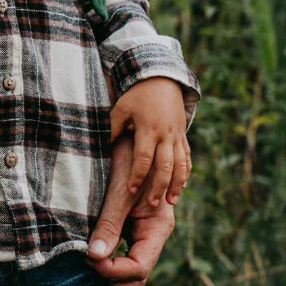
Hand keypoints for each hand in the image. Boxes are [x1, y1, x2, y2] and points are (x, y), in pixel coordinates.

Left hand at [84, 133, 175, 285]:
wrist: (136, 129)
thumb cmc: (129, 155)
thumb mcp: (118, 189)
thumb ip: (109, 223)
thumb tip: (93, 258)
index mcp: (159, 227)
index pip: (139, 265)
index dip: (113, 271)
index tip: (87, 262)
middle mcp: (155, 234)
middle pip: (136, 277)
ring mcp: (144, 233)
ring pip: (131, 273)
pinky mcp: (130, 227)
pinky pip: (123, 259)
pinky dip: (111, 276)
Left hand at [110, 76, 190, 205]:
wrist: (162, 81)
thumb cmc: (136, 96)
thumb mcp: (121, 109)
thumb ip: (112, 128)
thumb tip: (98, 146)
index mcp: (149, 129)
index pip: (144, 158)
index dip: (138, 175)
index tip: (132, 190)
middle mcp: (166, 135)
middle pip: (166, 166)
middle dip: (160, 186)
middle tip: (152, 204)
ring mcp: (178, 136)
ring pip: (181, 165)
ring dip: (177, 184)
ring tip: (171, 202)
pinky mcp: (183, 137)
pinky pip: (187, 158)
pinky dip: (186, 173)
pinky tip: (182, 186)